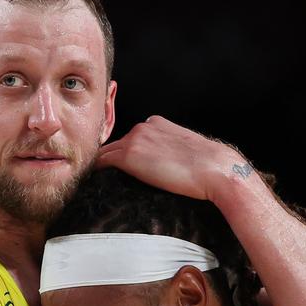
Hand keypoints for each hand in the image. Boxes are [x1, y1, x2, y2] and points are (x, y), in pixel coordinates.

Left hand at [96, 116, 240, 200]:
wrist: (216, 170)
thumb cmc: (208, 167)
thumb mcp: (185, 151)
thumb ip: (168, 152)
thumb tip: (162, 168)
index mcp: (157, 123)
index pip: (133, 139)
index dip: (126, 155)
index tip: (121, 170)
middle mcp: (144, 126)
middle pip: (117, 145)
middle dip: (110, 160)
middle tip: (99, 178)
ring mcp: (135, 139)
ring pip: (107, 152)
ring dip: (100, 166)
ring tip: (92, 181)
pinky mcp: (129, 155)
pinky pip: (101, 161)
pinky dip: (94, 170)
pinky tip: (90, 181)